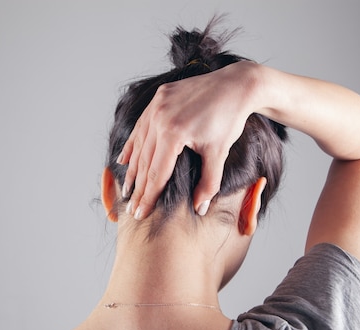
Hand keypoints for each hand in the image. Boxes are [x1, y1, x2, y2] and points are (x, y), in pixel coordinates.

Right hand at [117, 61, 256, 219]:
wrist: (235, 85)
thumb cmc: (229, 120)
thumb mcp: (219, 153)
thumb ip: (208, 183)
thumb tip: (199, 208)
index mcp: (174, 133)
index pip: (156, 173)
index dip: (148, 197)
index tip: (140, 214)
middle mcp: (160, 118)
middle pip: (144, 161)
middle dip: (138, 188)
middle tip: (131, 209)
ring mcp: (157, 105)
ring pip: (140, 144)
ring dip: (133, 169)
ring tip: (127, 190)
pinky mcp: (158, 97)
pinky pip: (141, 126)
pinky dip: (133, 144)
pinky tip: (124, 161)